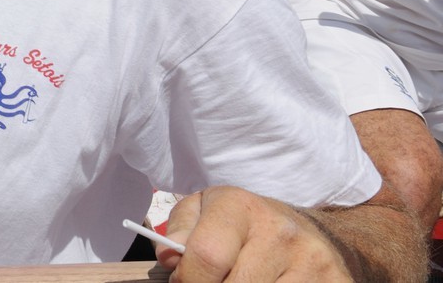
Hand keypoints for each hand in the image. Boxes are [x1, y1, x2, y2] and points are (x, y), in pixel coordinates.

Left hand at [161, 187, 350, 281]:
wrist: (313, 232)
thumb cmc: (246, 225)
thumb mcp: (206, 210)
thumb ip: (181, 230)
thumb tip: (169, 258)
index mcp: (241, 207)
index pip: (207, 256)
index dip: (188, 280)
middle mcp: (280, 231)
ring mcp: (312, 261)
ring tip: (239, 282)